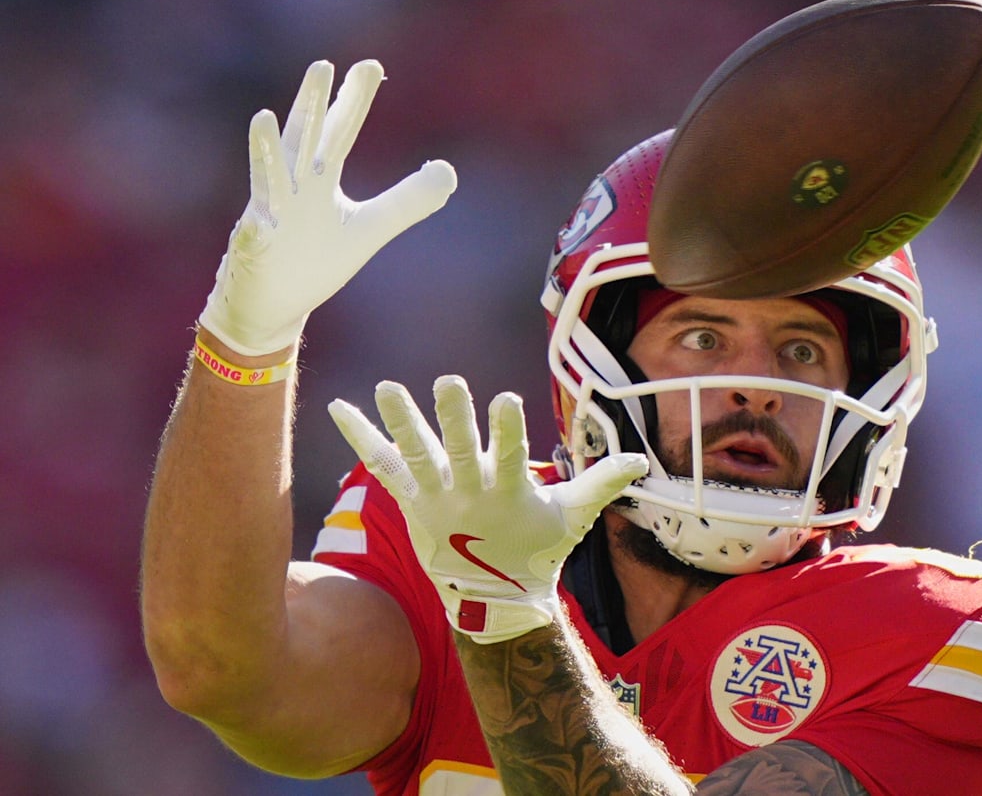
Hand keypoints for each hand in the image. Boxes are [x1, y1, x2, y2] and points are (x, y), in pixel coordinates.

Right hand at [200, 60, 456, 355]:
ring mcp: (269, 216)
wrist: (273, 304)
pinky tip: (258, 220)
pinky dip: (256, 227)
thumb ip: (407, 200)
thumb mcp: (369, 228)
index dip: (355, 101)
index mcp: (319, 181)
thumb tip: (448, 171)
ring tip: (264, 116)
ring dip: (266, 149)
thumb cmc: (316, 260)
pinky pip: (254, 238)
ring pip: (267, 178)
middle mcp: (291, 189)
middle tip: (322, 66)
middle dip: (313, 106)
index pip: (340, 132)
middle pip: (304, 140)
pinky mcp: (255, 251)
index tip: (371, 65)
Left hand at [329, 376, 647, 642]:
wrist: (492, 600)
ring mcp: (435, 499)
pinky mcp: (411, 501)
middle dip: (454, 418)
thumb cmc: (538, 550)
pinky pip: (383, 466)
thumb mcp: (573, 518)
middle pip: (459, 452)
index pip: (509, 458)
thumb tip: (642, 461)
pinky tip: (340, 407)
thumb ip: (602, 483)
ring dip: (401, 420)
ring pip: (416, 455)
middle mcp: (468, 495)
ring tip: (388, 386)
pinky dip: (360, 437)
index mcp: (508, 495)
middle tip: (449, 382)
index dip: (508, 430)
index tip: (508, 400)